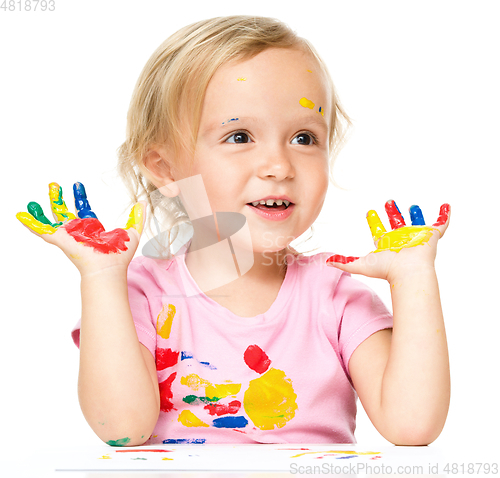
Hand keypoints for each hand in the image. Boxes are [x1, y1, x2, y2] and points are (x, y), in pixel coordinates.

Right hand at [16, 182, 144, 275]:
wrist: (108, 267)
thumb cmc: (119, 255)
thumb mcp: (132, 232)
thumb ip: (137, 218)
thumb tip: (142, 203)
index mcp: (92, 229)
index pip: (84, 209)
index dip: (80, 197)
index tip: (77, 185)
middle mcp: (78, 231)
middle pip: (64, 212)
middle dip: (58, 198)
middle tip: (54, 185)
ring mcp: (68, 235)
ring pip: (51, 219)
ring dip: (42, 209)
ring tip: (33, 201)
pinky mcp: (60, 239)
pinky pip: (42, 230)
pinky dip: (31, 223)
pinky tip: (21, 215)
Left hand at [326, 200, 449, 282]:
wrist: (409, 272)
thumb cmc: (387, 269)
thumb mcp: (360, 264)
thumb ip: (344, 262)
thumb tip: (325, 262)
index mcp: (386, 243)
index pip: (378, 230)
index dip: (374, 221)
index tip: (369, 212)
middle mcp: (400, 239)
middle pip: (396, 224)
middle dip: (392, 213)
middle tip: (389, 203)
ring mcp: (416, 237)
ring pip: (416, 223)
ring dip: (415, 215)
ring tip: (412, 206)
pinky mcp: (432, 235)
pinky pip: (441, 223)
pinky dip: (444, 215)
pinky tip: (446, 206)